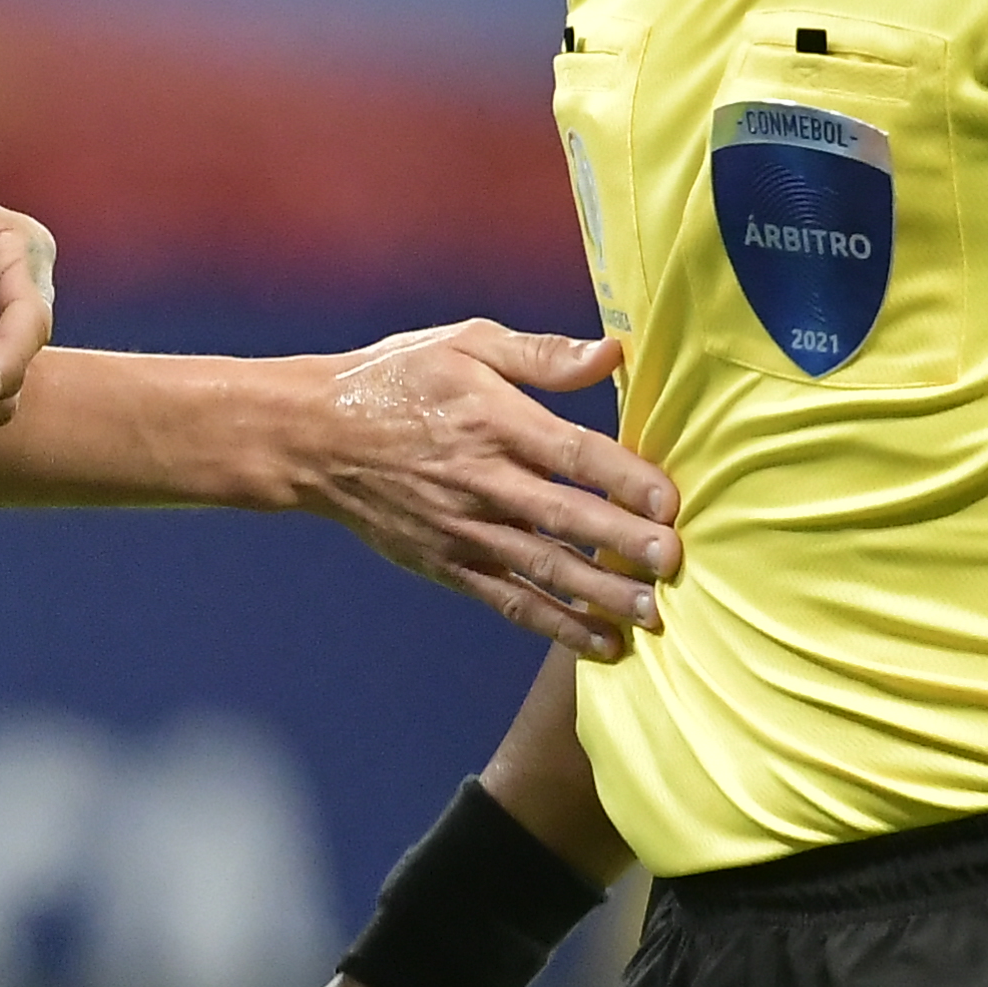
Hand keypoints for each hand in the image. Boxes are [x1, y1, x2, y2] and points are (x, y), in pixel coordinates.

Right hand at [299, 323, 679, 657]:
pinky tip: (603, 643)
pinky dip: (556, 626)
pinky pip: (511, 601)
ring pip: (543, 568)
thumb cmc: (395, 380)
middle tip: (674, 563)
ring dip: (600, 594)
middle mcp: (480, 480)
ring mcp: (464, 530)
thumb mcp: (463, 343)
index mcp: (491, 420)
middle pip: (563, 517)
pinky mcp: (449, 565)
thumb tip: (613, 353)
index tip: (669, 500)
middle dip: (622, 543)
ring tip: (653, 614)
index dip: (623, 477)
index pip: (571, 452)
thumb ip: (541, 354)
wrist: (313, 439)